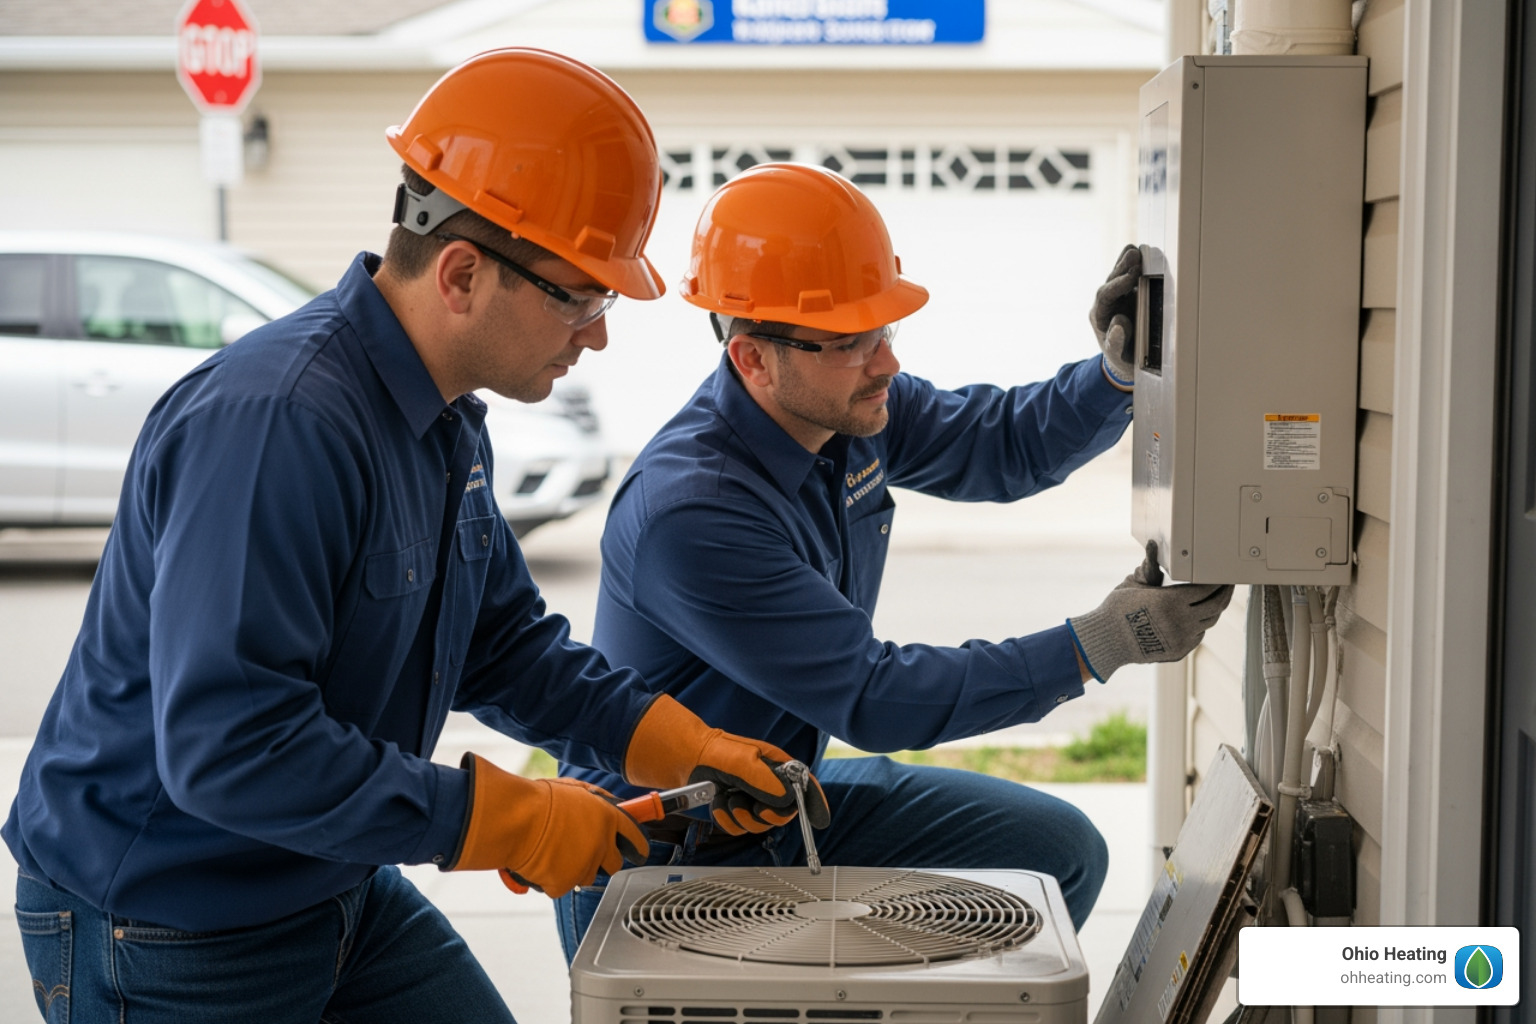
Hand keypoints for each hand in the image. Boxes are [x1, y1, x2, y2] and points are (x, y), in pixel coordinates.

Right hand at [446, 754, 647, 898]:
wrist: (514, 818)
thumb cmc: (537, 800)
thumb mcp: (575, 789)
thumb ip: (597, 800)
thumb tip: (611, 804)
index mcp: (607, 817)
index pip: (635, 838)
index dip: (637, 846)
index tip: (636, 851)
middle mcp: (601, 843)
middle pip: (614, 864)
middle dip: (602, 861)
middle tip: (582, 852)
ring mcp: (584, 865)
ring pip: (586, 876)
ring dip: (574, 869)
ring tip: (553, 851)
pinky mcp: (564, 883)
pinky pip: (560, 887)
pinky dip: (550, 880)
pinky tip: (540, 862)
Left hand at [625, 694, 830, 835]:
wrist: (685, 759)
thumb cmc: (714, 751)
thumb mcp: (741, 760)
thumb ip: (764, 778)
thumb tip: (786, 798)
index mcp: (776, 767)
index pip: (803, 785)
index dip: (813, 802)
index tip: (819, 820)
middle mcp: (767, 784)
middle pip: (784, 813)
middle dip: (767, 815)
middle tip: (753, 807)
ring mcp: (751, 798)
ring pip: (760, 824)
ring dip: (743, 817)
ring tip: (729, 800)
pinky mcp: (736, 810)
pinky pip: (740, 828)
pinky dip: (728, 821)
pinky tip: (720, 806)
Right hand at [1067, 542, 1233, 681]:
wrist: (1107, 641)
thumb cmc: (1117, 610)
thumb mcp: (1134, 584)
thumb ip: (1150, 568)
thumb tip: (1153, 546)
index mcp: (1172, 602)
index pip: (1206, 589)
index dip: (1217, 581)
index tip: (1222, 574)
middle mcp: (1181, 622)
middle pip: (1215, 606)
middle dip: (1225, 593)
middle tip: (1228, 584)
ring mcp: (1182, 639)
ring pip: (1209, 622)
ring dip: (1214, 609)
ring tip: (1215, 599)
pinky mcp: (1179, 651)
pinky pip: (1198, 635)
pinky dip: (1201, 625)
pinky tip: (1198, 617)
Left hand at [1090, 244, 1140, 387]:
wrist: (1124, 360)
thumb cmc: (1121, 358)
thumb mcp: (1118, 355)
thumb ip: (1116, 341)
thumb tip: (1119, 323)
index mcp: (1099, 316)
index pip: (1105, 296)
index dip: (1117, 285)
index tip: (1131, 277)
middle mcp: (1106, 303)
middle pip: (1111, 281)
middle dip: (1122, 268)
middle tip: (1134, 255)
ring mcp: (1117, 297)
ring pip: (1119, 276)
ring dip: (1127, 263)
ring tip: (1137, 250)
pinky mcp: (1129, 295)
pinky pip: (1129, 277)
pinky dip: (1135, 266)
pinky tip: (1143, 254)